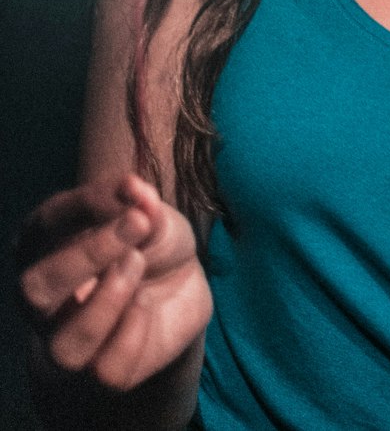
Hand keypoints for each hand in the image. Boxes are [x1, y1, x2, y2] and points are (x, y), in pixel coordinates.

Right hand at [16, 172, 212, 391]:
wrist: (182, 286)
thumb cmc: (150, 242)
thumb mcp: (153, 214)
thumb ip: (142, 204)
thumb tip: (135, 188)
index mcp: (42, 249)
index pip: (44, 225)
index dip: (87, 203)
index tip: (132, 188)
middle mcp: (44, 300)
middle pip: (35, 290)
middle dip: (87, 254)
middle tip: (137, 224)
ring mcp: (67, 340)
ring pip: (64, 346)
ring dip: (109, 298)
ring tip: (138, 263)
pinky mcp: (102, 372)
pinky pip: (109, 368)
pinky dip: (134, 332)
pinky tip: (146, 306)